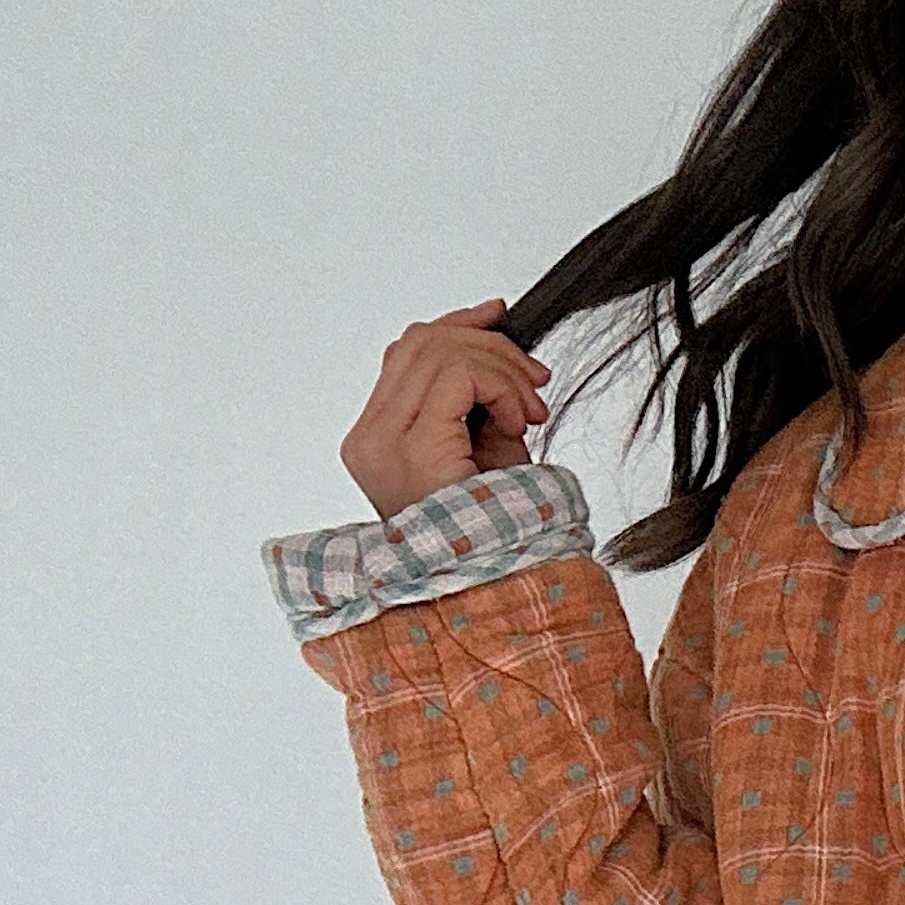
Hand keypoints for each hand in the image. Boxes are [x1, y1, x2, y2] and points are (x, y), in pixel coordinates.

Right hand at [338, 298, 551, 520]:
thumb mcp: (486, 445)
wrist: (491, 586)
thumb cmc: (491, 528)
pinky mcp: (412, 447)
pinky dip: (500, 386)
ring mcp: (383, 442)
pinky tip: (518, 421)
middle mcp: (369, 437)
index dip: (457, 324)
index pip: (406, 352)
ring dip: (502, 369)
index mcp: (378, 436)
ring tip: (530, 410)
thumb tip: (492, 323)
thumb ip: (477, 390)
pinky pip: (457, 374)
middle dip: (490, 345)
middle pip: (422, 341)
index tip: (499, 318)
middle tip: (534, 379)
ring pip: (439, 349)